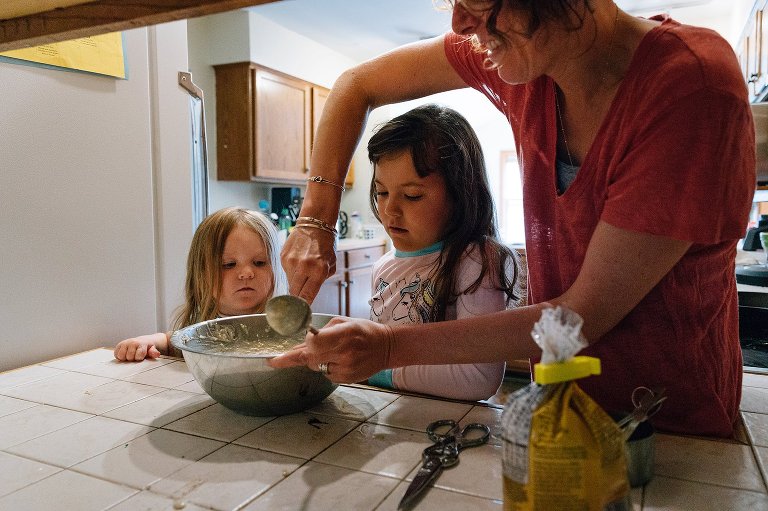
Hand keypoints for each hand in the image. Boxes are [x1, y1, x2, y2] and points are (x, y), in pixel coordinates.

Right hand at [113, 333, 165, 361]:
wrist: (144, 341)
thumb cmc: (148, 348)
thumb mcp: (152, 350)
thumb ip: (154, 352)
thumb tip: (156, 354)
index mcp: (140, 343)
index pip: (138, 355)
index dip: (140, 358)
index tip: (142, 356)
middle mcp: (131, 342)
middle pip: (129, 357)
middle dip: (133, 358)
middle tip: (136, 356)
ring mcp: (124, 343)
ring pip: (121, 356)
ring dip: (125, 358)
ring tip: (131, 355)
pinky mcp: (119, 345)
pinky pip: (116, 355)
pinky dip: (120, 356)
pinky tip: (125, 354)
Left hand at [268, 317, 393, 382]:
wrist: (387, 346)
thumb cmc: (363, 330)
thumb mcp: (343, 323)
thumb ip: (321, 332)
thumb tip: (299, 344)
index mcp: (344, 333)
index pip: (313, 343)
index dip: (297, 348)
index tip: (274, 359)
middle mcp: (345, 352)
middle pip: (311, 358)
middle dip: (303, 355)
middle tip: (287, 357)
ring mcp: (347, 368)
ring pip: (317, 368)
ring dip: (317, 360)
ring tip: (333, 352)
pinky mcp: (348, 379)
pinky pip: (327, 375)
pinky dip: (328, 368)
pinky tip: (341, 361)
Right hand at [280, 226, 336, 302]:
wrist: (315, 224)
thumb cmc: (326, 244)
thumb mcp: (330, 264)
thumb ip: (321, 280)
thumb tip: (309, 294)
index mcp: (318, 271)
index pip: (307, 296)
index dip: (304, 307)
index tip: (302, 314)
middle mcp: (303, 267)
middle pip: (294, 293)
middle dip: (297, 298)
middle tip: (298, 301)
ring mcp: (290, 262)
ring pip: (289, 282)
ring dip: (295, 282)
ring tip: (303, 271)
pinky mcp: (282, 256)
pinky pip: (285, 271)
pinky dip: (291, 270)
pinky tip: (298, 261)